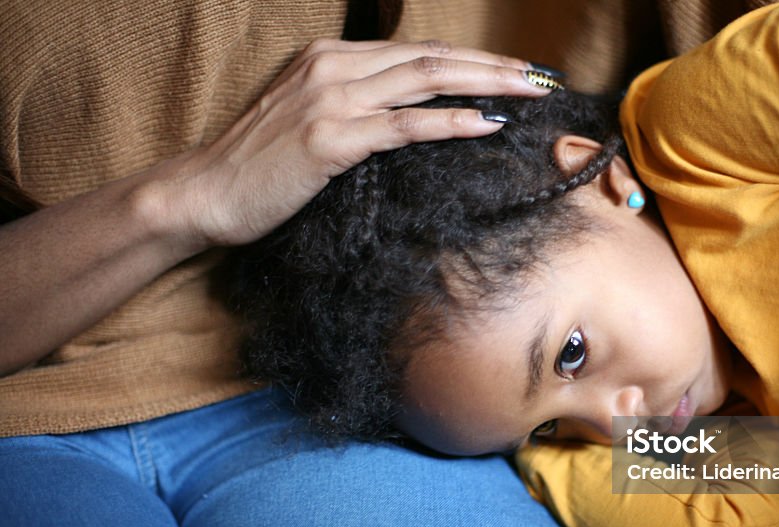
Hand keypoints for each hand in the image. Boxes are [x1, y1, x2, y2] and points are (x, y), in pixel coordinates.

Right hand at [153, 39, 551, 249]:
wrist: (206, 193)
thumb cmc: (259, 167)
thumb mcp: (310, 122)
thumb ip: (357, 110)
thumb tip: (411, 117)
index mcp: (331, 58)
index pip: (417, 52)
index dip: (472, 60)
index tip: (515, 71)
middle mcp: (334, 67)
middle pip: (432, 57)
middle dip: (494, 65)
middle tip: (541, 77)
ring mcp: (331, 98)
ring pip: (426, 80)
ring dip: (486, 84)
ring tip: (530, 92)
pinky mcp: (331, 137)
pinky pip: (404, 125)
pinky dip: (450, 122)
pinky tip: (486, 123)